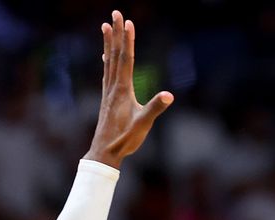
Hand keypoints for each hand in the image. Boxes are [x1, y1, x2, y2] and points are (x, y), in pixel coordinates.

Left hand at [84, 10, 173, 167]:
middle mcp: (113, 87)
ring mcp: (108, 92)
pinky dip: (106, 60)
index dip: (127, 40)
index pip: (126, 59)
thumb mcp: (143, 124)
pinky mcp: (107, 98)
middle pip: (115, 54)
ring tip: (105, 26)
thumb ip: (155, 108)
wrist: (105, 152)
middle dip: (115, 33)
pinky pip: (107, 73)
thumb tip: (169, 95)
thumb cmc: (125, 139)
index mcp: (123, 90)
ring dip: (108, 42)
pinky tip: (105, 57)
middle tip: (115, 13)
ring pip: (108, 61)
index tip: (128, 22)